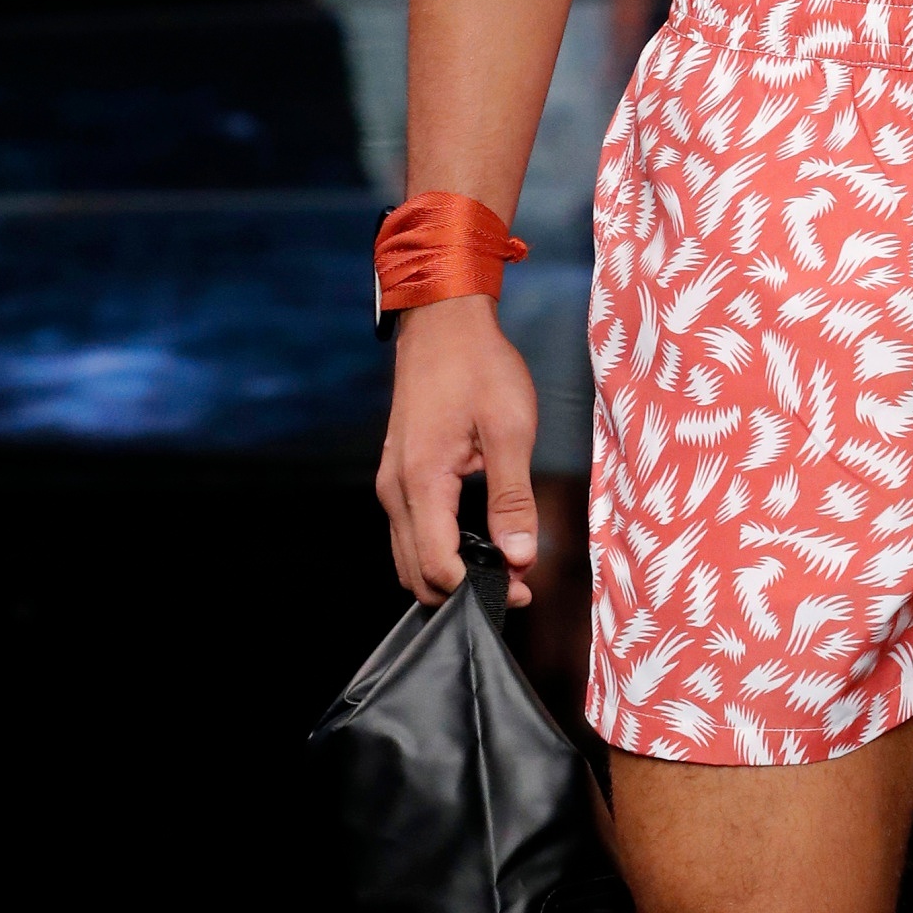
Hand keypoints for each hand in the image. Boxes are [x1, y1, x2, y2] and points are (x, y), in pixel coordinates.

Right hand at [376, 296, 539, 605]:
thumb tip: (520, 556)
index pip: (436, 567)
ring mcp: (390, 482)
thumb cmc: (479, 367)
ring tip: (503, 567)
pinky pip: (409, 530)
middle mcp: (394, 490)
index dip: (478, 589)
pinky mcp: (397, 473)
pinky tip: (477, 541)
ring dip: (448, 573)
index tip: (522, 586)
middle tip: (518, 583)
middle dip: (462, 591)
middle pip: (415, 573)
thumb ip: (512, 497)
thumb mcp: (509, 430)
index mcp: (420, 482)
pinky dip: (438, 550)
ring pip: (408, 556)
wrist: (443, 321)